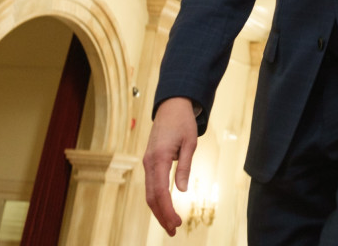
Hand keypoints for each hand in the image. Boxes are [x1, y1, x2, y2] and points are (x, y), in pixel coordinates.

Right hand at [142, 97, 198, 235]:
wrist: (171, 106)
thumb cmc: (183, 122)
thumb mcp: (190, 143)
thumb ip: (185, 166)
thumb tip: (182, 190)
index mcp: (159, 158)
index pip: (161, 191)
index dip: (167, 209)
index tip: (176, 222)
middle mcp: (149, 162)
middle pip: (152, 196)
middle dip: (161, 215)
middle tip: (174, 230)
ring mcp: (147, 162)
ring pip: (149, 192)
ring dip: (158, 209)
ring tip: (170, 223)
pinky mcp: (150, 161)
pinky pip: (151, 184)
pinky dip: (157, 198)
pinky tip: (164, 207)